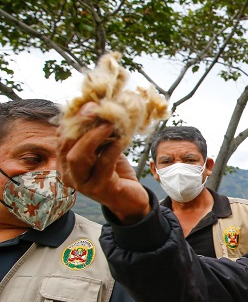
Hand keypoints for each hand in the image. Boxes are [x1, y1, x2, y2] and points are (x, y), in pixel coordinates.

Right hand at [57, 103, 150, 223]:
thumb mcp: (103, 149)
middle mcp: (68, 174)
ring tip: (109, 122)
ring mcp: (82, 183)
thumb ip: (96, 134)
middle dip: (79, 123)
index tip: (88, 102)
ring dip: (92, 136)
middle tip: (96, 108)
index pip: (62, 136)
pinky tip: (122, 138)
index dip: (73, 118)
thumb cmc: (115, 172)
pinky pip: (103, 164)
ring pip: (78, 156)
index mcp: (65, 163)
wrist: (131, 199)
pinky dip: (112, 148)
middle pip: (65, 145)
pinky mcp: (100, 188)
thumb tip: (97, 105)